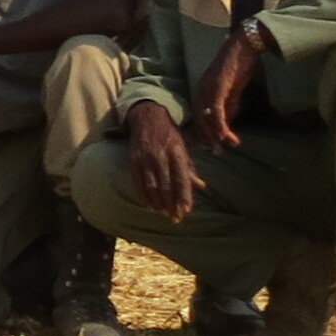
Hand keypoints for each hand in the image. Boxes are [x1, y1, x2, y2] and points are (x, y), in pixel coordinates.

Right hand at [126, 101, 197, 223]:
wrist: (148, 117)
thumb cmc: (170, 136)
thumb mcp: (183, 149)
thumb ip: (190, 169)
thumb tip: (201, 186)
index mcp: (177, 153)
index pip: (182, 179)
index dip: (184, 196)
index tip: (186, 211)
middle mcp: (162, 156)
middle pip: (167, 186)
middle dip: (171, 204)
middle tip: (175, 218)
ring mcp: (146, 158)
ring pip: (152, 186)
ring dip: (158, 203)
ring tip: (163, 213)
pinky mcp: (134, 159)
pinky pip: (138, 182)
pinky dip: (144, 195)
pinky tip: (149, 205)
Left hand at [192, 22, 266, 148]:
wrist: (244, 47)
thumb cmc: (239, 67)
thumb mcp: (233, 92)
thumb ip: (228, 107)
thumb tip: (226, 125)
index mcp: (201, 92)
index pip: (198, 117)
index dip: (202, 133)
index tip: (208, 146)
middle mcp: (200, 91)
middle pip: (199, 120)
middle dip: (206, 138)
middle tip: (215, 152)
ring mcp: (206, 89)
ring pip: (206, 119)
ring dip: (215, 136)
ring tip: (223, 148)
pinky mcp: (216, 88)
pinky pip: (216, 112)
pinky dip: (221, 126)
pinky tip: (227, 137)